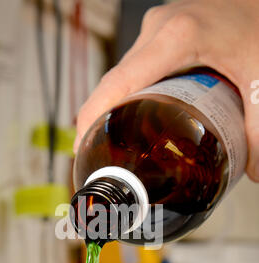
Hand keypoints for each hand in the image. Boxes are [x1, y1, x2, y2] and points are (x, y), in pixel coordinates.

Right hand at [74, 0, 258, 181]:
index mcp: (177, 36)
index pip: (118, 82)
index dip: (92, 116)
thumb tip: (252, 171)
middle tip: (102, 157)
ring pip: (123, 76)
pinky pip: (135, 69)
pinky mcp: (161, 35)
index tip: (83, 147)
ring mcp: (157, 30)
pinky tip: (136, 118)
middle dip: (100, 120)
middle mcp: (159, 29)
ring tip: (115, 144)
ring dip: (114, 108)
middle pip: (114, 83)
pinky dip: (130, 95)